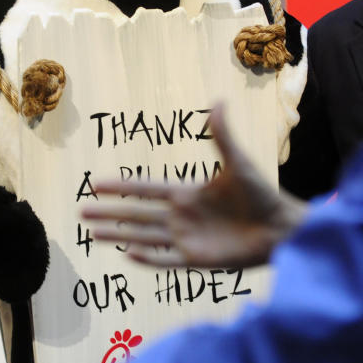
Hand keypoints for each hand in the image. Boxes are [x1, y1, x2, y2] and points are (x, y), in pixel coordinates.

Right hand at [82, 105, 307, 267]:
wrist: (280, 228)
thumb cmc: (261, 194)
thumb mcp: (239, 162)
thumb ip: (223, 136)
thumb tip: (218, 101)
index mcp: (186, 193)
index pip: (145, 188)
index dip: (121, 186)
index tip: (95, 183)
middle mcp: (181, 216)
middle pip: (137, 214)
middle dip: (109, 213)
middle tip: (81, 210)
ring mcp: (187, 239)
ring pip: (144, 237)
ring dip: (119, 235)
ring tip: (94, 234)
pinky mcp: (197, 260)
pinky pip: (167, 260)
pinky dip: (149, 259)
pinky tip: (128, 254)